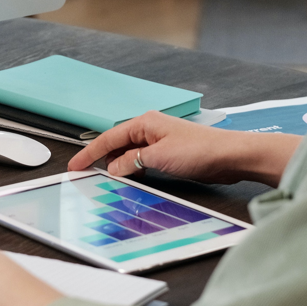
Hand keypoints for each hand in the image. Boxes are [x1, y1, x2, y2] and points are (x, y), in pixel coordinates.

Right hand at [67, 110, 299, 186]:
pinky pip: (143, 162)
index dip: (89, 152)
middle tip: (87, 177)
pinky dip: (134, 171)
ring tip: (108, 182)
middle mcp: (150, 129)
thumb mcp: (158, 158)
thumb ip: (132, 162)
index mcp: (145, 123)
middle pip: (118, 145)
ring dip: (120, 168)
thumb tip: (114, 168)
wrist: (231, 156)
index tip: (75, 166)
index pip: (109, 137)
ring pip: (130, 154)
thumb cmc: (200, 150)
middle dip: (103, 160)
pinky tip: (132, 181)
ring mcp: (160, 142)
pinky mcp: (170, 154)